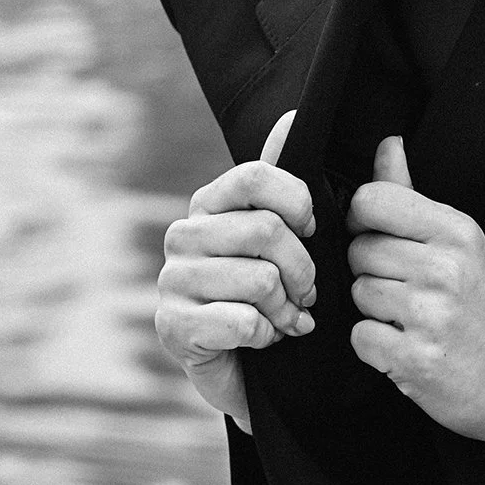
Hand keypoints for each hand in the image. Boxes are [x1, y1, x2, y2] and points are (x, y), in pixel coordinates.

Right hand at [155, 111, 316, 431]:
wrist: (254, 372)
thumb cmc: (278, 294)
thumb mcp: (294, 235)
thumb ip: (295, 178)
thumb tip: (294, 112)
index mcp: (211, 203)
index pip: (255, 175)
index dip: (297, 202)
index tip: (313, 229)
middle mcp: (183, 234)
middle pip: (266, 231)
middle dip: (303, 270)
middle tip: (307, 294)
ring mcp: (171, 280)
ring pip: (259, 280)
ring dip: (286, 308)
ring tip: (285, 319)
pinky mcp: (171, 326)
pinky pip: (241, 321)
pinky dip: (265, 336)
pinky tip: (260, 341)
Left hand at [347, 138, 484, 452]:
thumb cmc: (483, 302)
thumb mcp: (460, 240)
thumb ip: (411, 194)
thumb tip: (387, 144)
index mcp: (457, 231)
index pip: (372, 200)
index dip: (363, 218)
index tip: (379, 236)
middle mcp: (444, 269)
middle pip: (359, 249)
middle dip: (373, 269)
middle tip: (406, 286)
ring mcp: (430, 316)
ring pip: (358, 292)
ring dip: (374, 308)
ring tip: (409, 316)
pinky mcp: (414, 360)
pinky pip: (360, 337)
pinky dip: (375, 345)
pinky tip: (405, 344)